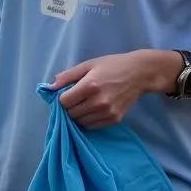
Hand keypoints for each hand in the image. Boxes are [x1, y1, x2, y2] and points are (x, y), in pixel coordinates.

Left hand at [52, 49, 166, 127]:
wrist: (140, 74)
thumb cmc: (112, 66)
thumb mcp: (88, 65)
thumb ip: (68, 76)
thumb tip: (50, 86)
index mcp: (89, 86)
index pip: (64, 102)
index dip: (62, 98)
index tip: (67, 93)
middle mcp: (98, 102)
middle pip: (71, 113)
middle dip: (69, 107)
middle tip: (75, 99)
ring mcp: (107, 112)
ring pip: (80, 122)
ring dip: (78, 114)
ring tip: (84, 104)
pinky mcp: (114, 119)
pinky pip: (92, 126)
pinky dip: (88, 120)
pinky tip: (92, 110)